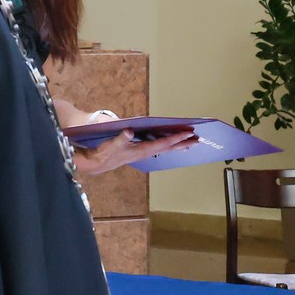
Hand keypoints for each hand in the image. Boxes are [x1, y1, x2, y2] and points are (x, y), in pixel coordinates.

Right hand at [73, 128, 196, 175]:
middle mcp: (145, 152)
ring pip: (165, 149)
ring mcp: (144, 153)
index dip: (176, 138)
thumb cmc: (104, 153)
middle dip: (182, 143)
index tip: (188, 133)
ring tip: (191, 142)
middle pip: (168, 148)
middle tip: (197, 139)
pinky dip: (169, 145)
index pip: (163, 143)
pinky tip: (174, 144)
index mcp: (141, 150)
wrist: (97, 163)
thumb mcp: (110, 145)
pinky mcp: (141, 152)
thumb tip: (129, 131)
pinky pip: (159, 148)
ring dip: (178, 145)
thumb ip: (120, 138)